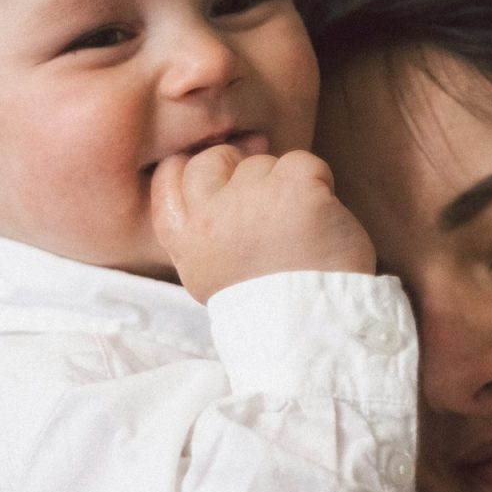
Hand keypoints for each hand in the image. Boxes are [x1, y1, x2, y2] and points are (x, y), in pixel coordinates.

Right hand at [151, 145, 376, 302]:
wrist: (312, 332)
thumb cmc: (273, 308)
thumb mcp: (212, 279)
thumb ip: (203, 236)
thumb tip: (217, 189)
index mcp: (188, 243)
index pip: (168, 180)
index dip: (191, 168)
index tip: (219, 179)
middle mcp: (211, 217)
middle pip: (215, 160)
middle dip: (241, 169)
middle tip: (269, 204)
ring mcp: (252, 199)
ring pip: (264, 163)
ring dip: (285, 186)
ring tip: (300, 232)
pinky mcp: (295, 191)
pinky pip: (305, 164)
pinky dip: (320, 184)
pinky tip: (323, 220)